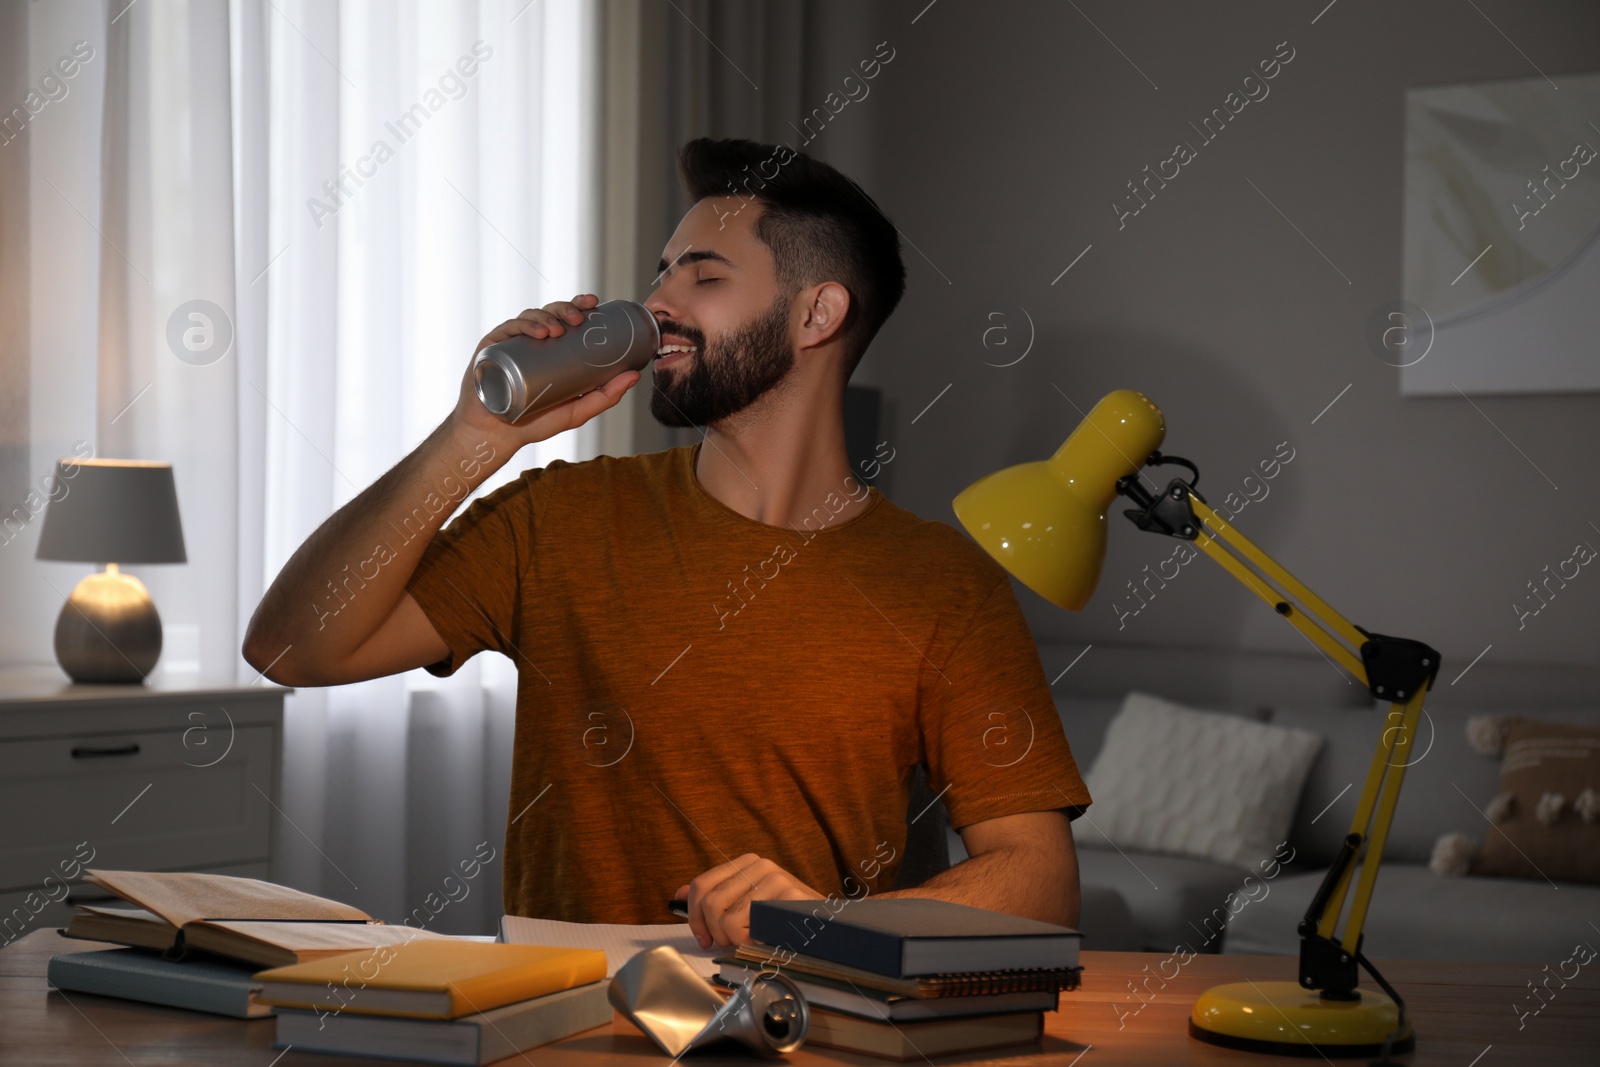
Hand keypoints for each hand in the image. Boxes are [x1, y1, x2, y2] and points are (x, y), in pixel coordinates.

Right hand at [452, 293, 640, 449]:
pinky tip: (539, 332)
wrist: (498, 435)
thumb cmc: (536, 422)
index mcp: (552, 349)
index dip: (580, 305)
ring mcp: (512, 342)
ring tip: (558, 329)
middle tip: (579, 318)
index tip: (595, 302)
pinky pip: (509, 328)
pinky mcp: (492, 347)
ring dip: (547, 316)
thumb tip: (635, 376)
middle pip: (550, 313)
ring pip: (531, 317)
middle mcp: (532, 341)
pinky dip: (525, 325)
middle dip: (566, 308)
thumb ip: (606, 396)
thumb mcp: (577, 410)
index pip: (567, 319)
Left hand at [676, 854, 823, 948]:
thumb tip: (677, 894)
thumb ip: (713, 897)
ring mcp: (775, 878)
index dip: (694, 917)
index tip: (703, 938)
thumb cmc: (781, 918)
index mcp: (745, 862)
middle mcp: (759, 865)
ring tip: (751, 940)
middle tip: (729, 943)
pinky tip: (765, 939)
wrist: (826, 925)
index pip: (701, 885)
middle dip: (715, 933)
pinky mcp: (787, 897)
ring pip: (727, 918)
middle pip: (710, 903)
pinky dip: (751, 942)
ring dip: (735, 940)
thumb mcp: (745, 902)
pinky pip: (748, 927)